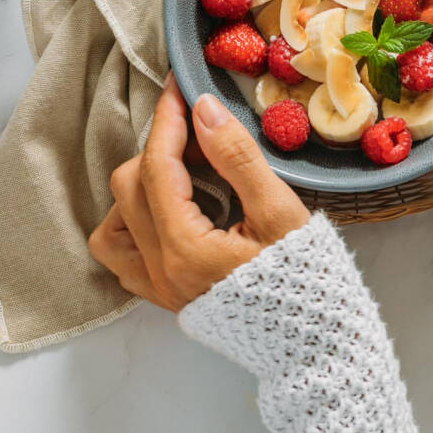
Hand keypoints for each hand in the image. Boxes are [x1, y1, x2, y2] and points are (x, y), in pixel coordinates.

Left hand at [88, 76, 309, 310]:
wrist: (319, 344)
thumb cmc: (309, 279)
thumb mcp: (279, 212)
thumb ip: (237, 157)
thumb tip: (202, 108)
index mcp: (186, 249)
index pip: (157, 165)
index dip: (167, 119)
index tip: (178, 87)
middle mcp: (161, 271)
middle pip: (128, 187)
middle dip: (159, 148)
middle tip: (201, 134)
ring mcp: (158, 289)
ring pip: (112, 223)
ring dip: (137, 188)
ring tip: (182, 175)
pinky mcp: (165, 299)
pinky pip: (123, 257)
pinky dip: (132, 224)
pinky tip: (167, 210)